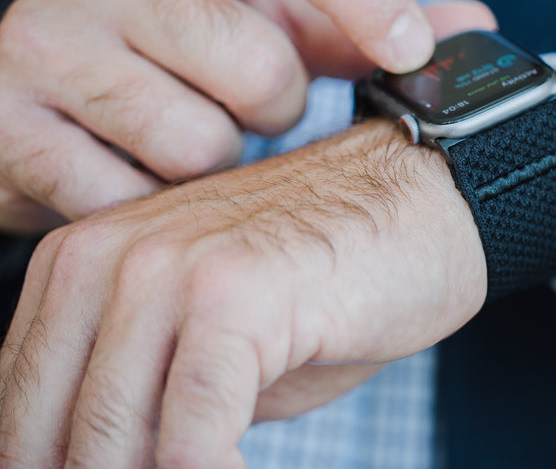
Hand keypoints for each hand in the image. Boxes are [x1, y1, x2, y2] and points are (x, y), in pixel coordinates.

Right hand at [0, 0, 460, 232]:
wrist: (34, 98)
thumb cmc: (175, 53)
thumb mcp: (264, 15)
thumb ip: (360, 20)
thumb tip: (477, 24)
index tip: (413, 52)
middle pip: (258, 63)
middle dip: (277, 111)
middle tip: (247, 109)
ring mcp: (44, 36)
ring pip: (199, 142)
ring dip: (217, 161)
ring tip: (185, 136)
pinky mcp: (6, 119)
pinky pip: (129, 196)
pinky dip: (154, 203)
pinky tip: (135, 175)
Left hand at [0, 118, 486, 466]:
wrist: (430, 197)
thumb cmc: (331, 277)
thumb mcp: (211, 346)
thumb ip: (144, 399)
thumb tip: (106, 461)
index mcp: (81, 263)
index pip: (20, 411)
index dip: (54, 467)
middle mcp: (104, 256)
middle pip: (53, 438)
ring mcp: (168, 269)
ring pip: (110, 444)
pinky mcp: (235, 293)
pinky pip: (193, 435)